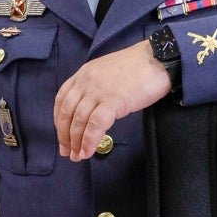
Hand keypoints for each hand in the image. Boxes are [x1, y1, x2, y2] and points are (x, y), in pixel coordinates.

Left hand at [54, 39, 170, 160]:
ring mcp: (98, 91)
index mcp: (83, 74)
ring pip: (79, 121)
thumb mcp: (107, 72)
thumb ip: (95, 87)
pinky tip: (88, 152)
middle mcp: (86, 82)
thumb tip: (91, 110)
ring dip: (76, 143)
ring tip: (78, 157)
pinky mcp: (113, 101)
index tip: (62, 136)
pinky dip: (89, 141)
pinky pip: (95, 125)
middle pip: (67, 113)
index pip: (61, 100)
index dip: (59, 121)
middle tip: (67, 152)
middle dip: (64, 136)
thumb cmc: (137, 67)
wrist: (158, 59)